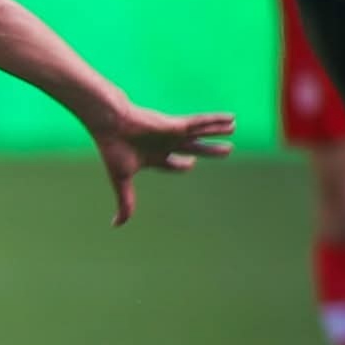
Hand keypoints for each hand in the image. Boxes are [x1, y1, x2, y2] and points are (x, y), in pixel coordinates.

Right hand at [91, 106, 235, 225]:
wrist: (110, 125)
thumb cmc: (113, 149)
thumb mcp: (121, 179)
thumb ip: (125, 201)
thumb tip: (117, 225)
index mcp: (152, 156)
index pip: (173, 162)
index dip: (183, 165)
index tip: (191, 164)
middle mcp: (164, 144)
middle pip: (192, 148)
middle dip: (208, 150)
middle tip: (226, 151)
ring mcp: (172, 133)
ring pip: (200, 134)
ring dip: (216, 132)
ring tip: (234, 128)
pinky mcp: (177, 125)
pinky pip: (201, 122)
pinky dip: (216, 121)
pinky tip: (231, 119)